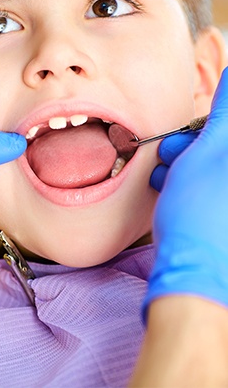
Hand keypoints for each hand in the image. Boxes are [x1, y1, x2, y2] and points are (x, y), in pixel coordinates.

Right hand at [144, 67, 227, 315]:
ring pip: (217, 165)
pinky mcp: (223, 214)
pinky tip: (171, 185)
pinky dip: (193, 179)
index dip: (213, 122)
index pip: (226, 126)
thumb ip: (226, 113)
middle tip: (173, 150)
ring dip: (189, 160)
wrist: (194, 275)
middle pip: (223, 146)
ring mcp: (227, 200)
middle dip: (196, 141)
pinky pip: (213, 185)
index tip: (194, 126)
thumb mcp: (209, 152)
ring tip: (165, 171)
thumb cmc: (201, 215)